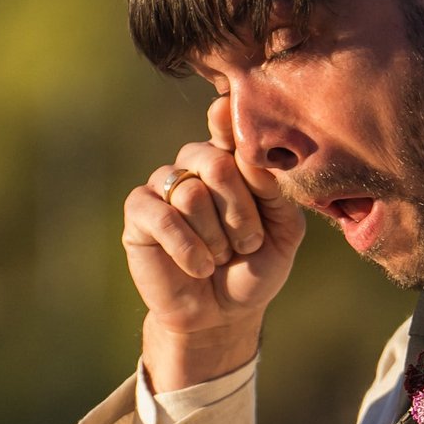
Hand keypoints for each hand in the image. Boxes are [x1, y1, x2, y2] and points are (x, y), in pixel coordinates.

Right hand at [126, 97, 307, 391]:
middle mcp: (195, 164)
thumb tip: (249, 157)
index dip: (226, 119)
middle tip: (247, 244)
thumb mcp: (283, 232)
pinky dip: (188, 247)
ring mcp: (165, 185)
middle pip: (216, 162)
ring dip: (216, 237)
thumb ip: (275, 192)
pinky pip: (162, 216)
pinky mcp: (139, 212)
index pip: (228, 126)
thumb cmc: (253, 268)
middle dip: (240, 211)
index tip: (224, 109)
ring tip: (221, 258)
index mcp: (233, 160)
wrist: (221, 315)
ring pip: (191, 193)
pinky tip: (200, 267)